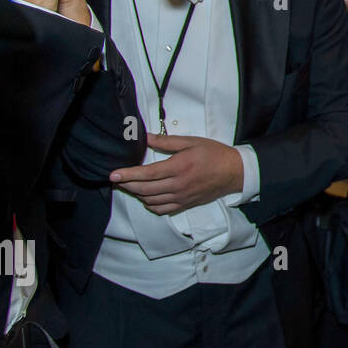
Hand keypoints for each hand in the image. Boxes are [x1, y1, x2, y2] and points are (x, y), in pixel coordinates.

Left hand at [110, 133, 243, 214]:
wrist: (234, 172)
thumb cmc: (214, 154)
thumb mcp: (191, 142)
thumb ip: (166, 141)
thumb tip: (145, 137)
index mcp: (179, 167)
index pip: (147, 174)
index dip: (128, 175)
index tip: (113, 174)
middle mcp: (178, 185)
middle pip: (145, 189)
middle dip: (127, 185)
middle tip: (117, 180)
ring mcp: (181, 197)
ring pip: (151, 200)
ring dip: (136, 194)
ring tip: (129, 186)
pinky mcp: (185, 204)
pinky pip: (162, 209)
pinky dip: (150, 205)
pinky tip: (146, 197)